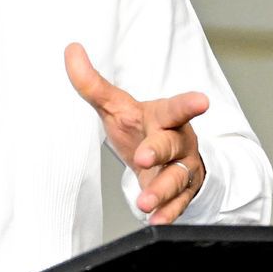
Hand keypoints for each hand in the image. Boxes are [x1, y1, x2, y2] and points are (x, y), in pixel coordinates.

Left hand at [64, 42, 207, 224]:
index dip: (188, 104)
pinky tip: (155, 221)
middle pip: (172, 144)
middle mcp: (178, 141)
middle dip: (159, 151)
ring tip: (145, 202)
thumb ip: (92, 83)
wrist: (164, 158)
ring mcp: (182, 168)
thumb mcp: (116, 105)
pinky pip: (178, 204)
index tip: (202, 101)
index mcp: (163, 117)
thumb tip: (70, 50)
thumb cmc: (140, 127)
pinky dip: (167, 213)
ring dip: (161, 190)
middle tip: (143, 157)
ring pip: (176, 178)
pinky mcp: (182, 193)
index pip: (175, 107)